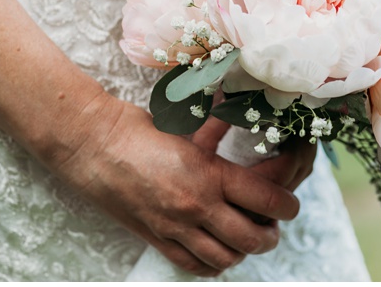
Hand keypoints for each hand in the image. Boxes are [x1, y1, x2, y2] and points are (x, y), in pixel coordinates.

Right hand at [47, 96, 300, 276]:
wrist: (91, 145)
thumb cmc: (136, 128)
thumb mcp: (185, 124)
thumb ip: (216, 129)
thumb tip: (240, 115)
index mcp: (210, 174)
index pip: (268, 201)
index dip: (288, 206)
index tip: (289, 204)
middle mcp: (197, 206)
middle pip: (253, 238)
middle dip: (270, 235)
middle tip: (271, 226)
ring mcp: (175, 227)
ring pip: (226, 258)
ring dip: (242, 252)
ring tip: (244, 239)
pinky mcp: (156, 239)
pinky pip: (194, 266)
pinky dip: (212, 264)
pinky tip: (216, 251)